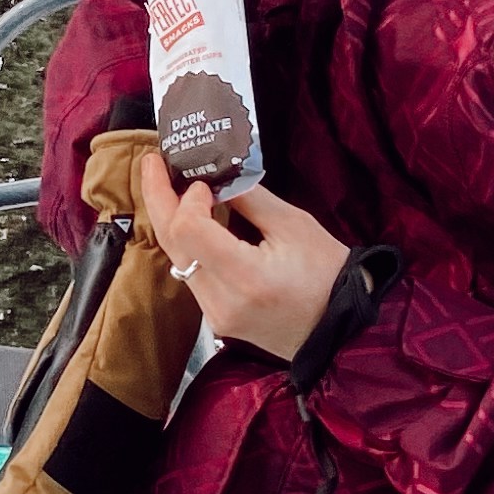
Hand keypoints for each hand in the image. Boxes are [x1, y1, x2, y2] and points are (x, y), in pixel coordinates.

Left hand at [136, 154, 351, 363]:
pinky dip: (187, 244)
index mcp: (247, 277)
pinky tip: (190, 220)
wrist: (341, 330)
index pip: (189, 230)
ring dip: (170, 221)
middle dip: (158, 198)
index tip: (204, 182)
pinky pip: (190, 275)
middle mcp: (223, 301)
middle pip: (172, 244)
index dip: (188, 198)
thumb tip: (216, 178)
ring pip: (176, 260)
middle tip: (152, 162)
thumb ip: (248, 199)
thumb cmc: (328, 275)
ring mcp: (215, 316)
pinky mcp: (215, 320)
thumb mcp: (294, 225)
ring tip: (168, 185)